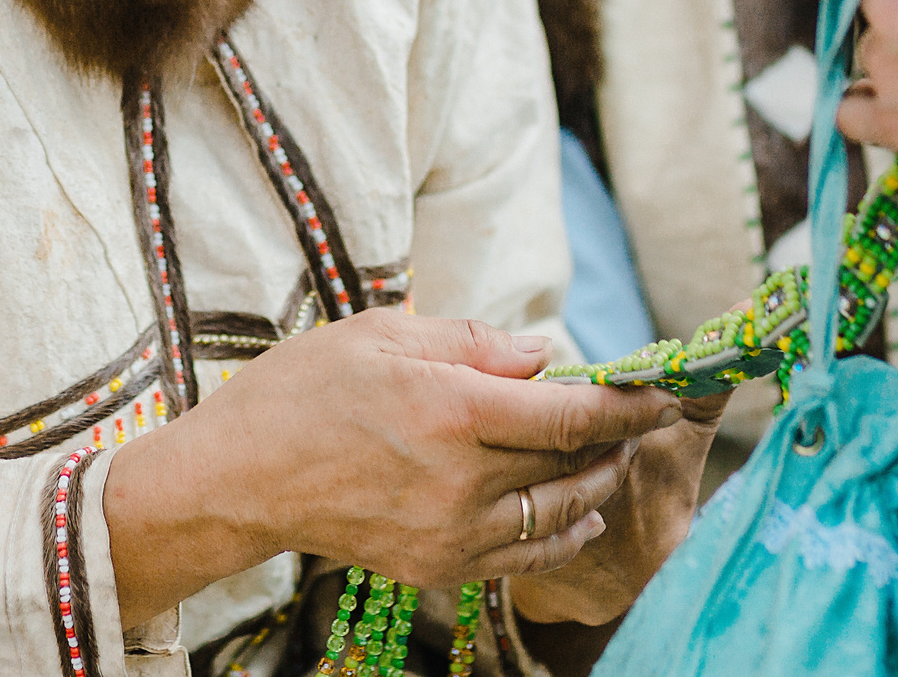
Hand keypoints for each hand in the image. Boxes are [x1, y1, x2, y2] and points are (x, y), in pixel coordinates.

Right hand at [102, 309, 684, 624]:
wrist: (239, 478)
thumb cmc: (302, 391)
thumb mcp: (382, 333)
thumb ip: (472, 341)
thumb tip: (543, 356)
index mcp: (452, 408)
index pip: (571, 413)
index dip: (627, 403)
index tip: (659, 390)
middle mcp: (462, 478)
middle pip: (572, 464)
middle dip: (616, 438)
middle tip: (637, 415)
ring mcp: (451, 531)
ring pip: (557, 514)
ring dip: (596, 485)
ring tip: (611, 459)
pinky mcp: (437, 565)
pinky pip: (524, 558)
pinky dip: (562, 536)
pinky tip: (578, 516)